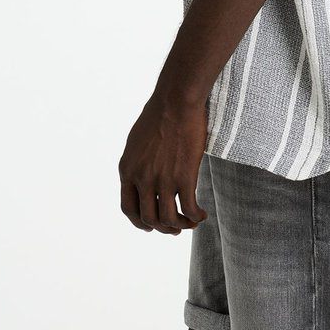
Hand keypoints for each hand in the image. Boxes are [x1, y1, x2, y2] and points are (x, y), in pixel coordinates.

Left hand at [118, 88, 208, 234]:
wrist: (176, 100)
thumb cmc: (160, 112)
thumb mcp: (137, 140)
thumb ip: (138, 162)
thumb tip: (143, 174)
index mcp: (127, 169)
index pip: (128, 208)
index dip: (139, 222)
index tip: (151, 225)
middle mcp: (141, 179)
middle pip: (149, 218)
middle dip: (163, 228)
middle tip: (175, 228)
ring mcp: (162, 180)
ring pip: (168, 219)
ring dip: (180, 226)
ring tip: (191, 223)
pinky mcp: (183, 177)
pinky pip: (188, 209)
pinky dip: (195, 217)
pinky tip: (202, 215)